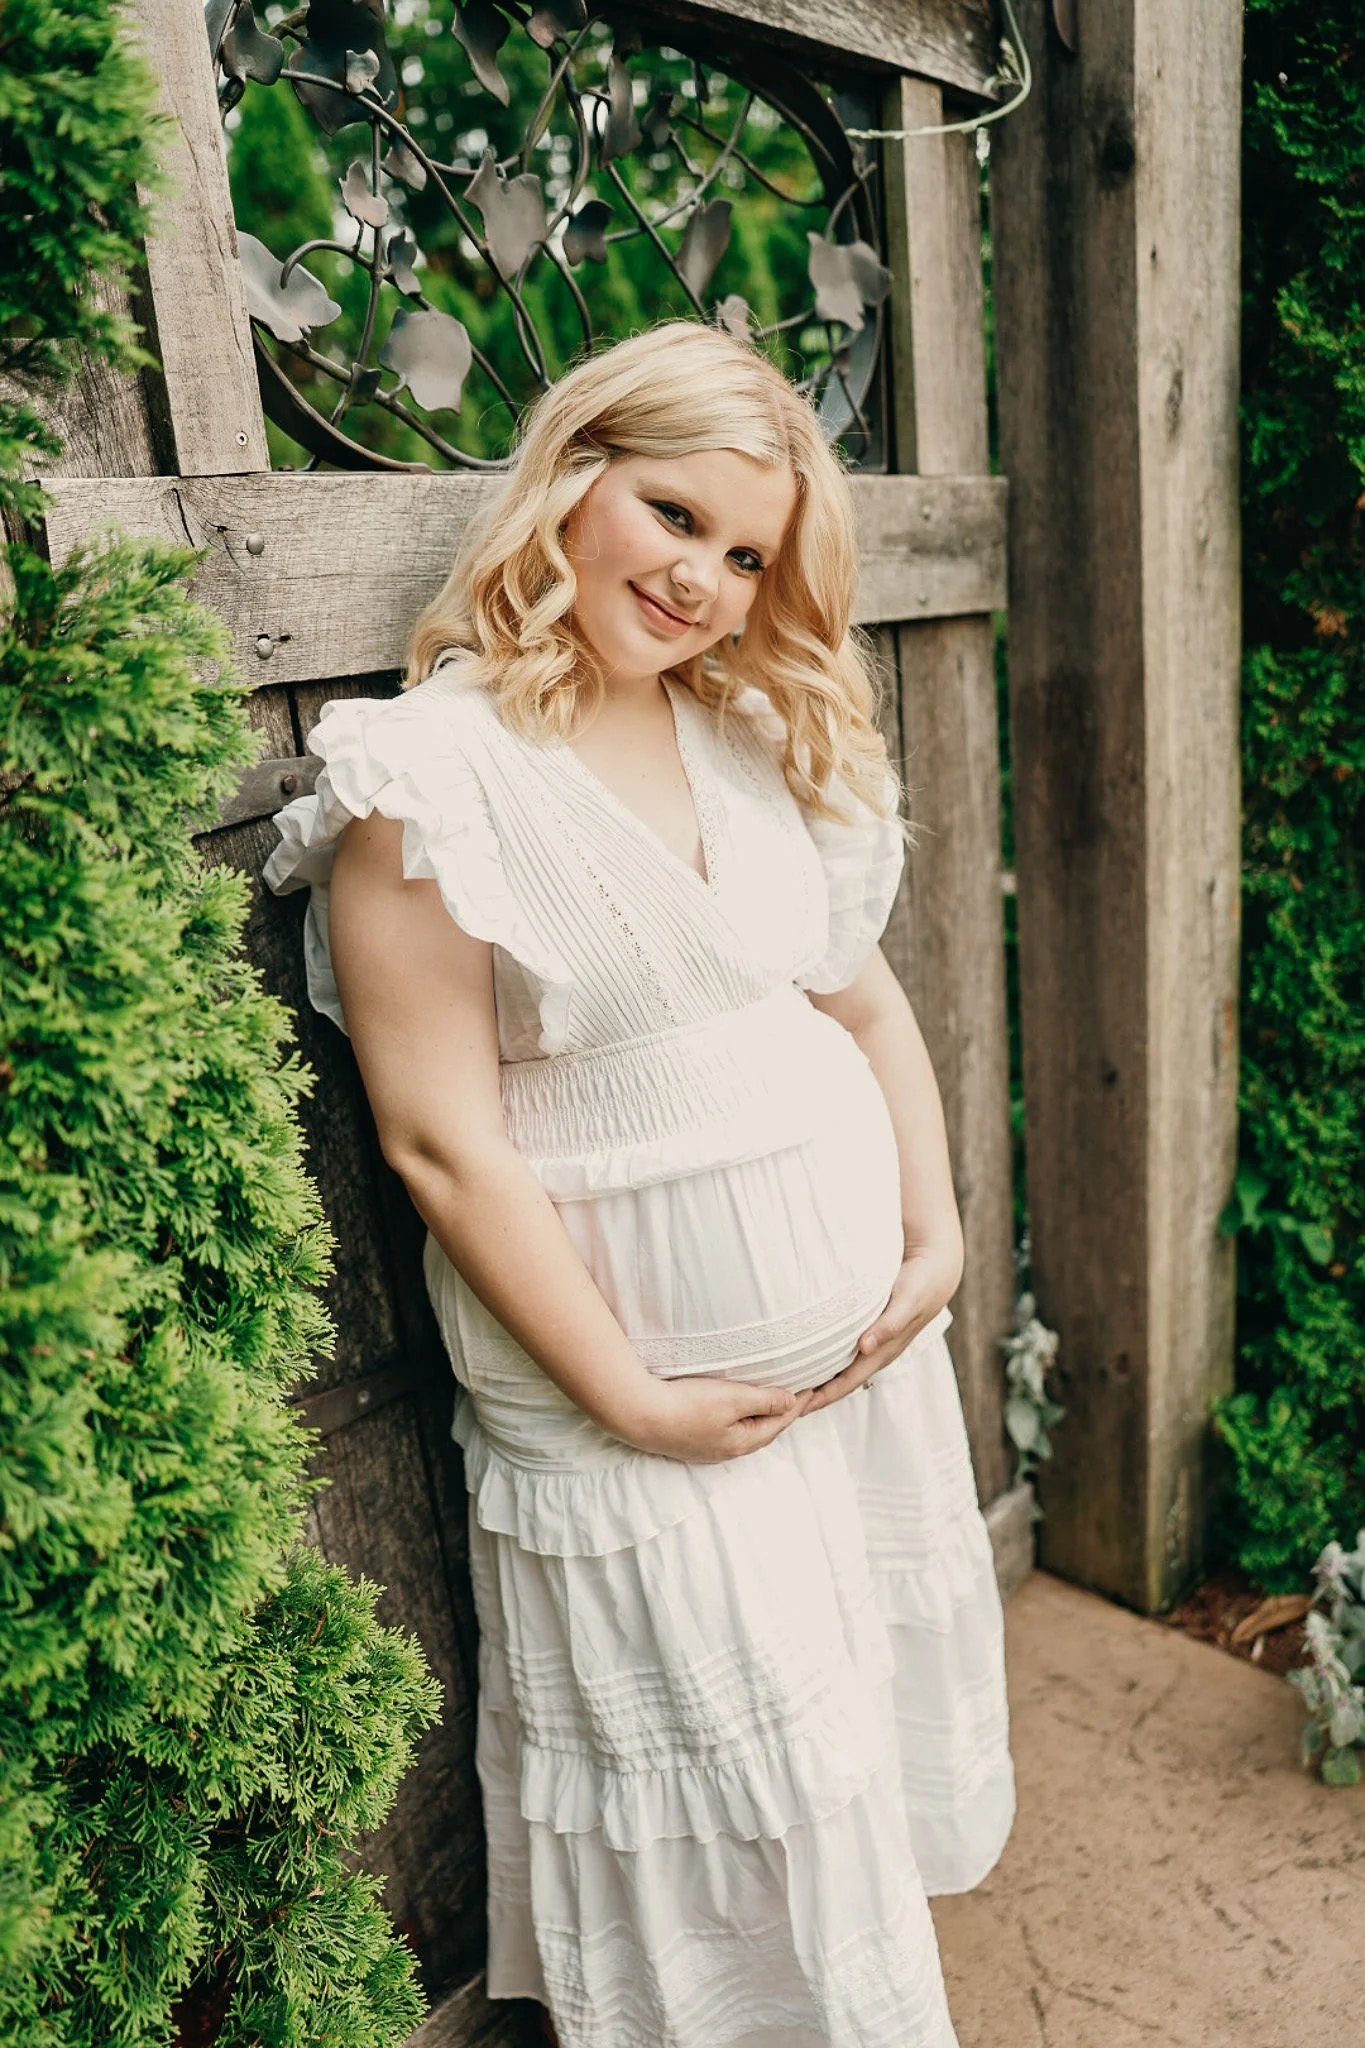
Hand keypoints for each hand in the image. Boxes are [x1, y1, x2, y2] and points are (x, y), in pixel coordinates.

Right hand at [616, 1374, 816, 1464]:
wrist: (639, 1413)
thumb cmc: (687, 1405)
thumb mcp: (734, 1399)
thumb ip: (765, 1401)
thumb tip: (792, 1402)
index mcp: (741, 1443)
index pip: (778, 1423)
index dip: (795, 1404)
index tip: (810, 1387)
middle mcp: (725, 1451)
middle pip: (761, 1431)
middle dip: (779, 1414)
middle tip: (795, 1395)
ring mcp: (705, 1448)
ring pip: (741, 1431)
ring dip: (757, 1417)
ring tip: (767, 1401)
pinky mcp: (688, 1440)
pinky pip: (723, 1430)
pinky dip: (736, 1419)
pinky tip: (731, 1411)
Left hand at [798, 1243, 960, 1416]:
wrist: (936, 1270)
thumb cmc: (920, 1285)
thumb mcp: (907, 1301)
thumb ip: (889, 1324)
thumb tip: (866, 1347)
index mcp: (883, 1352)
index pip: (846, 1383)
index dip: (821, 1397)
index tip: (796, 1406)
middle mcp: (876, 1353)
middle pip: (839, 1383)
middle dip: (814, 1396)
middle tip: (782, 1404)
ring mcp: (873, 1344)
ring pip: (840, 1370)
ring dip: (817, 1381)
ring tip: (790, 1386)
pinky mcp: (869, 1331)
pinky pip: (843, 1354)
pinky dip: (825, 1361)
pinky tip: (808, 1358)